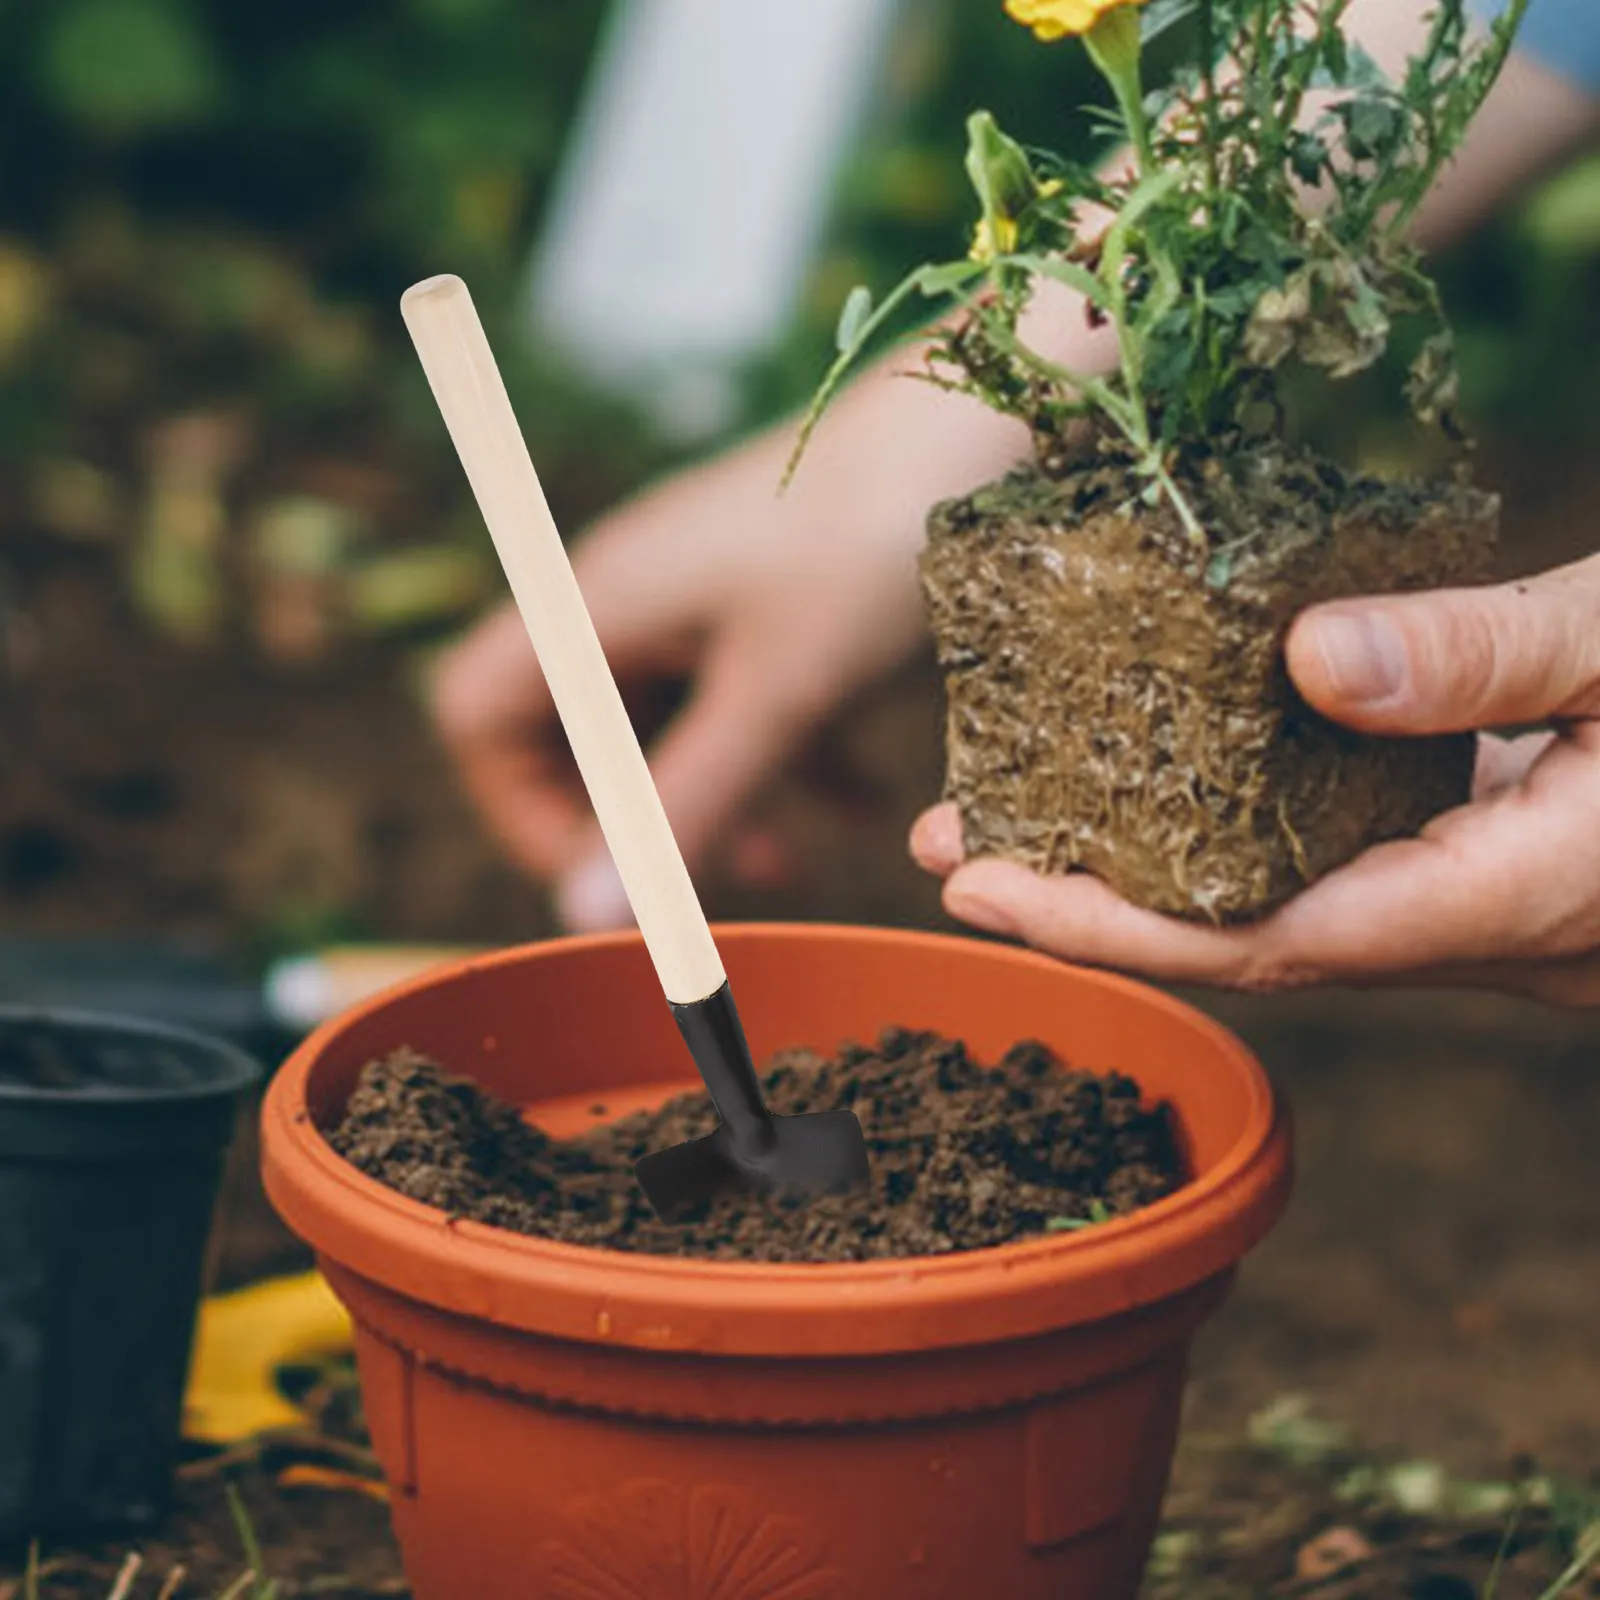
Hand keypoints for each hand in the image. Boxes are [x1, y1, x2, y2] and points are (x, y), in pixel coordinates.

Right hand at [431, 378, 1024, 930]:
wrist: (981, 426)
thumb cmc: (870, 541)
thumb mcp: (778, 695)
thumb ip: (685, 805)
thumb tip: (587, 915)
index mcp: (597, 604)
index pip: (479, 713)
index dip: (519, 806)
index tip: (608, 872)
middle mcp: (631, 595)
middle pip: (577, 732)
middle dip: (633, 822)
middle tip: (698, 890)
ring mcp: (698, 594)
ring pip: (668, 723)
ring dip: (715, 802)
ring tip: (787, 868)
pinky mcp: (765, 599)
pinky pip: (740, 697)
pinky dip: (782, 760)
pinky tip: (858, 810)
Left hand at [912, 553, 1599, 1007]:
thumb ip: (1492, 656)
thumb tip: (1306, 663)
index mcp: (1514, 898)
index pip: (1266, 943)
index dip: (1113, 927)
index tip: (980, 888)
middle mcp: (1479, 927)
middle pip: (1240, 933)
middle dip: (1088, 898)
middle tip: (949, 841)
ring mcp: (1478, 899)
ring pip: (1275, 897)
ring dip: (1142, 858)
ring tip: (1013, 801)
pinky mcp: (1479, 851)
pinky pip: (1326, 855)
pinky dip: (1224, 822)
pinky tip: (1158, 767)